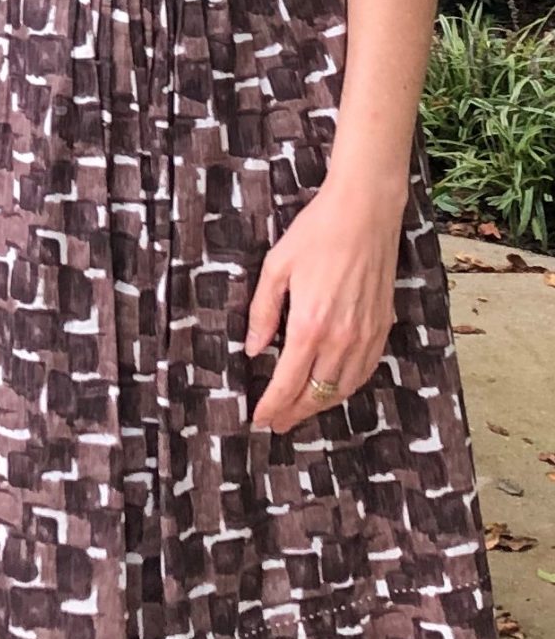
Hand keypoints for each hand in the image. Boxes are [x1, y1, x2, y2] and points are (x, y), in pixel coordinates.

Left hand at [244, 172, 408, 433]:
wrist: (366, 213)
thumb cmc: (316, 234)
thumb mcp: (276, 268)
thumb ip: (263, 312)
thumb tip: (255, 349)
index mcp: (311, 325)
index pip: (288, 381)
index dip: (273, 405)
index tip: (259, 419)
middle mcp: (342, 337)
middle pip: (317, 393)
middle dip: (294, 413)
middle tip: (275, 425)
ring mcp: (367, 334)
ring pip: (344, 387)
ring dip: (320, 405)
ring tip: (300, 413)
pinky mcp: (383, 326)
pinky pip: (365, 370)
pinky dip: (347, 388)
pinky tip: (334, 390)